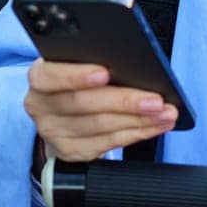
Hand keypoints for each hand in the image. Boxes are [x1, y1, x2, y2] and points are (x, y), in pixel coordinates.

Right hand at [24, 59, 178, 162]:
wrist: (61, 117)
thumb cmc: (78, 80)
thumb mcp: (78, 63)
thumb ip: (95, 57)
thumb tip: (134, 55)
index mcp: (40, 76)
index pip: (49, 75)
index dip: (76, 75)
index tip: (105, 72)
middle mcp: (41, 105)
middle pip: (83, 104)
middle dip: (125, 101)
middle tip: (156, 99)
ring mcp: (53, 132)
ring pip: (100, 127)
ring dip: (139, 120)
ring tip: (166, 112)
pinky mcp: (71, 151)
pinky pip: (108, 144)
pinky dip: (137, 133)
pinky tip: (157, 124)